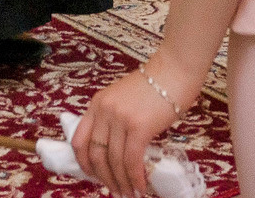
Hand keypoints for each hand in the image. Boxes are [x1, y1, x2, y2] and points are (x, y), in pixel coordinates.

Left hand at [70, 62, 187, 196]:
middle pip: (96, 155)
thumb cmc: (155, 84)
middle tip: (116, 191)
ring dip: (121, 183)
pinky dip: (135, 178)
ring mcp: (120, 119)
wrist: (175, 69)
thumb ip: (115, 119)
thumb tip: (117, 150)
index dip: (85, 164)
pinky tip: (141, 187)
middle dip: (105, 179)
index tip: (95, 176)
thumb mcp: (123, 98)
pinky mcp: (139, 127)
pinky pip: (132, 160)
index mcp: (97, 104)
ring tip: (129, 194)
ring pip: (114, 161)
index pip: (79, 140)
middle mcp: (104, 111)